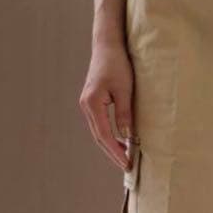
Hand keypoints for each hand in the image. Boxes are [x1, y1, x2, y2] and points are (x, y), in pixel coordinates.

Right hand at [79, 39, 134, 170]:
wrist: (108, 46)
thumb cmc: (118, 64)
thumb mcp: (125, 90)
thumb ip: (124, 113)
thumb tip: (126, 136)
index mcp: (92, 104)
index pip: (104, 135)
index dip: (116, 151)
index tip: (127, 163)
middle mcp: (86, 106)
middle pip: (98, 137)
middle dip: (113, 153)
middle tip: (127, 166)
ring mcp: (87, 104)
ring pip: (98, 132)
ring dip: (111, 145)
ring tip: (126, 157)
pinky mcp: (92, 101)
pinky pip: (99, 124)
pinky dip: (109, 135)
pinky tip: (120, 140)